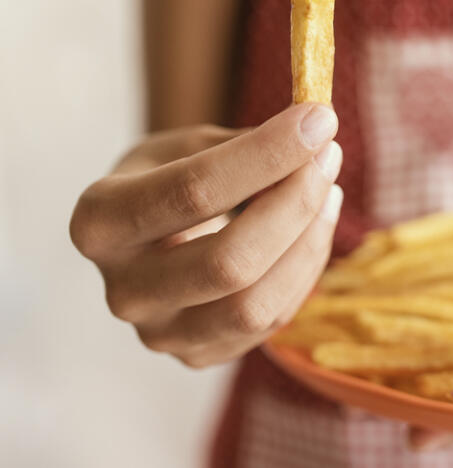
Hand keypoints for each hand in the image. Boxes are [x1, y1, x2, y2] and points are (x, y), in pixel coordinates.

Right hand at [70, 104, 342, 367]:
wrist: (148, 238)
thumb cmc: (169, 180)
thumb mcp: (186, 146)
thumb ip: (242, 144)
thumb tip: (314, 136)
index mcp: (100, 223)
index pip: (193, 191)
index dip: (266, 155)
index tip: (319, 119)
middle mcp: (122, 290)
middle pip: (228, 261)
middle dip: (295, 202)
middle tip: (330, 154)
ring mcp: (160, 334)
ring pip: (255, 306)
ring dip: (310, 241)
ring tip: (330, 189)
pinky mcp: (198, 356)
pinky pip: (271, 322)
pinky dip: (306, 268)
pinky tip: (317, 225)